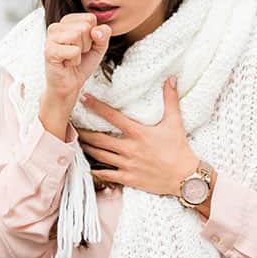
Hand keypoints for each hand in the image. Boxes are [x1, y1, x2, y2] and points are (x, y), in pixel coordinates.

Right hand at [39, 13, 110, 140]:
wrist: (70, 85)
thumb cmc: (82, 64)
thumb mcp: (99, 47)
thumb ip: (103, 35)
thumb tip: (96, 31)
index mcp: (67, 21)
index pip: (90, 18)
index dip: (93, 34)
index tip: (84, 45)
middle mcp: (57, 26)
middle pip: (85, 26)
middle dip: (87, 44)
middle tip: (77, 54)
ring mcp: (51, 37)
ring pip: (78, 35)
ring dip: (80, 52)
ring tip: (72, 58)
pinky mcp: (49, 50)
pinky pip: (74, 50)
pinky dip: (75, 60)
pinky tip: (66, 63)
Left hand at [76, 77, 199, 196]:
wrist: (185, 177)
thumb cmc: (179, 148)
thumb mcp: (175, 121)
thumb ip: (170, 99)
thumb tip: (172, 79)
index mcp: (138, 132)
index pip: (112, 117)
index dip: (96, 106)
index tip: (83, 98)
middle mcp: (129, 148)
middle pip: (99, 139)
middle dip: (83, 132)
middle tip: (71, 125)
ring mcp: (127, 165)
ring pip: (100, 155)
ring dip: (87, 148)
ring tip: (76, 143)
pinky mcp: (128, 178)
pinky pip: (107, 175)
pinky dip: (95, 171)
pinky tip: (86, 167)